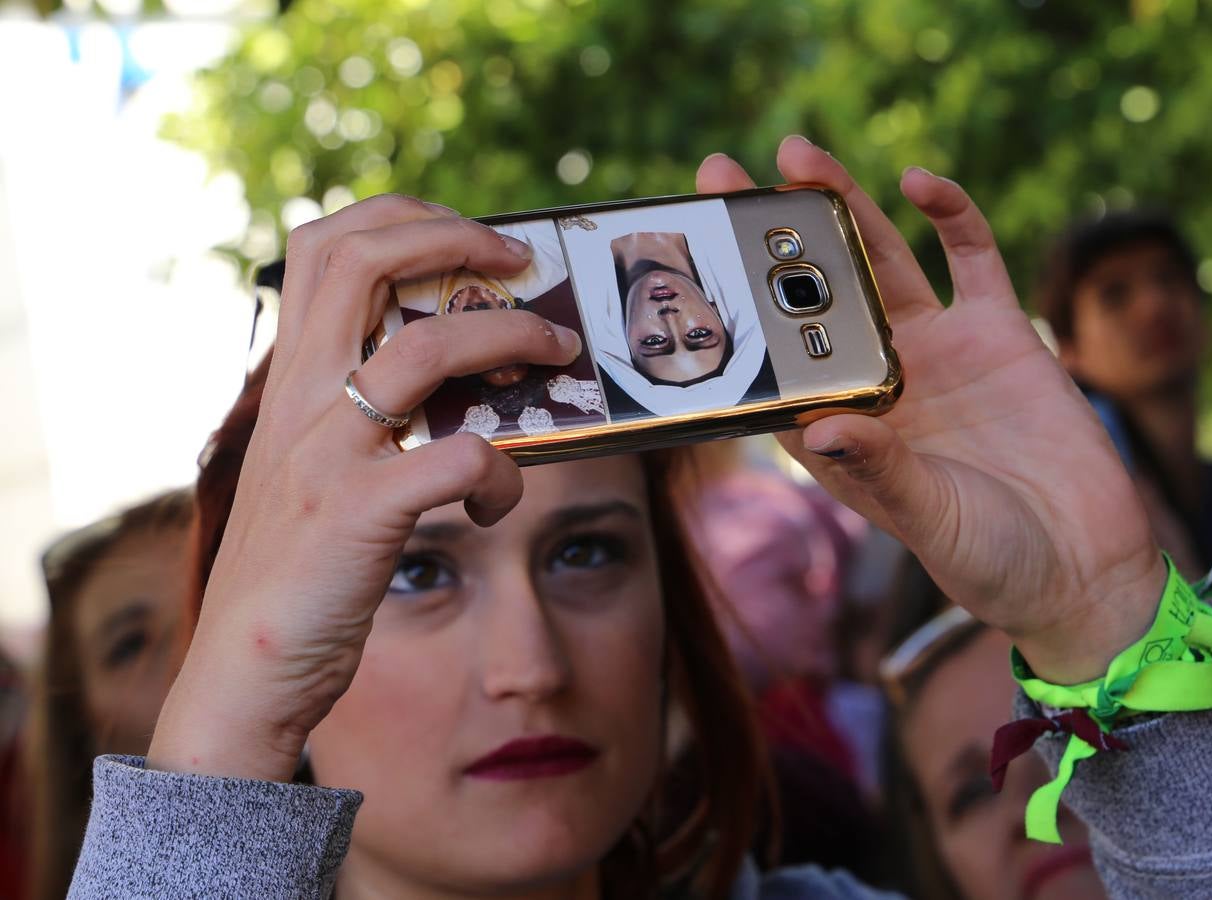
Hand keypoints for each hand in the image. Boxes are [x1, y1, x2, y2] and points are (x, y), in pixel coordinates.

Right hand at [148, 196, 582, 780]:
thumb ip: (356, 410)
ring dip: (510, 338)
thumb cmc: (300, 570)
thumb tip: (445, 369)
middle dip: (454, 239)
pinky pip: (457, 459)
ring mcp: (325, 454)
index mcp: (293, 381)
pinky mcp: (357, 515)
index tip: (473, 237)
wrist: (246, 675)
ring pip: (425, 349)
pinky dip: (502, 472)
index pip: (323, 247)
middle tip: (521, 262)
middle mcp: (301, 401)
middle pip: (362, 263)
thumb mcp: (313, 467)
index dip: (402, 219)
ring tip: (558, 353)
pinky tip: (500, 503)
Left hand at [697, 138, 1164, 683]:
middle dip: (774, 236)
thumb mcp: (927, 517)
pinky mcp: (999, 331)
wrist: (1085, 564)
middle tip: (726, 171)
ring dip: (843, 207)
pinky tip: (919, 183)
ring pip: (880, 261)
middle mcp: (881, 380)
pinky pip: (969, 258)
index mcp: (842, 428)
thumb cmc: (992, 560)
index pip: (772, 356)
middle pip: (812, 293)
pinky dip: (948, 216)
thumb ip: (880, 469)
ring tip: (800, 155)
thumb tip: (818, 428)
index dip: (732, 307)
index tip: (695, 260)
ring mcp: (939, 350)